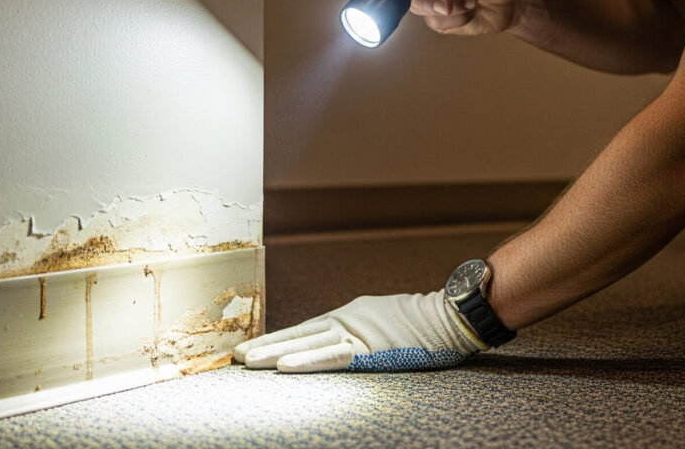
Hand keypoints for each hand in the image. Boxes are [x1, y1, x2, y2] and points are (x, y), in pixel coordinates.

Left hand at [233, 291, 486, 372]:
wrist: (447, 317)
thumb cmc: (419, 323)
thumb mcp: (379, 321)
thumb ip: (356, 331)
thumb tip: (336, 342)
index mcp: (348, 317)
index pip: (305, 329)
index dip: (278, 338)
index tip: (252, 347)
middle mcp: (346, 322)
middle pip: (298, 334)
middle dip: (267, 345)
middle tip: (237, 356)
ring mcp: (356, 335)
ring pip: (307, 343)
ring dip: (275, 353)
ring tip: (249, 362)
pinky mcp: (369, 350)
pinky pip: (332, 357)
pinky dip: (307, 360)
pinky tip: (285, 367)